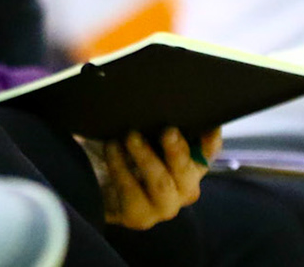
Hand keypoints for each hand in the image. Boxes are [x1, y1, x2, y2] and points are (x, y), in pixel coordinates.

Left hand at [90, 127, 217, 229]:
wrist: (92, 178)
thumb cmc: (123, 147)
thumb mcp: (140, 128)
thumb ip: (155, 118)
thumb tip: (157, 88)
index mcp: (190, 163)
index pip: (208, 151)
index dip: (211, 140)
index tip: (208, 125)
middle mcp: (184, 187)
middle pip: (189, 169)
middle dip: (178, 149)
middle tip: (167, 130)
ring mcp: (164, 205)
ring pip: (163, 183)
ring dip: (146, 157)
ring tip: (130, 136)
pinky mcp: (140, 216)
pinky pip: (132, 191)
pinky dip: (120, 167)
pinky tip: (111, 148)